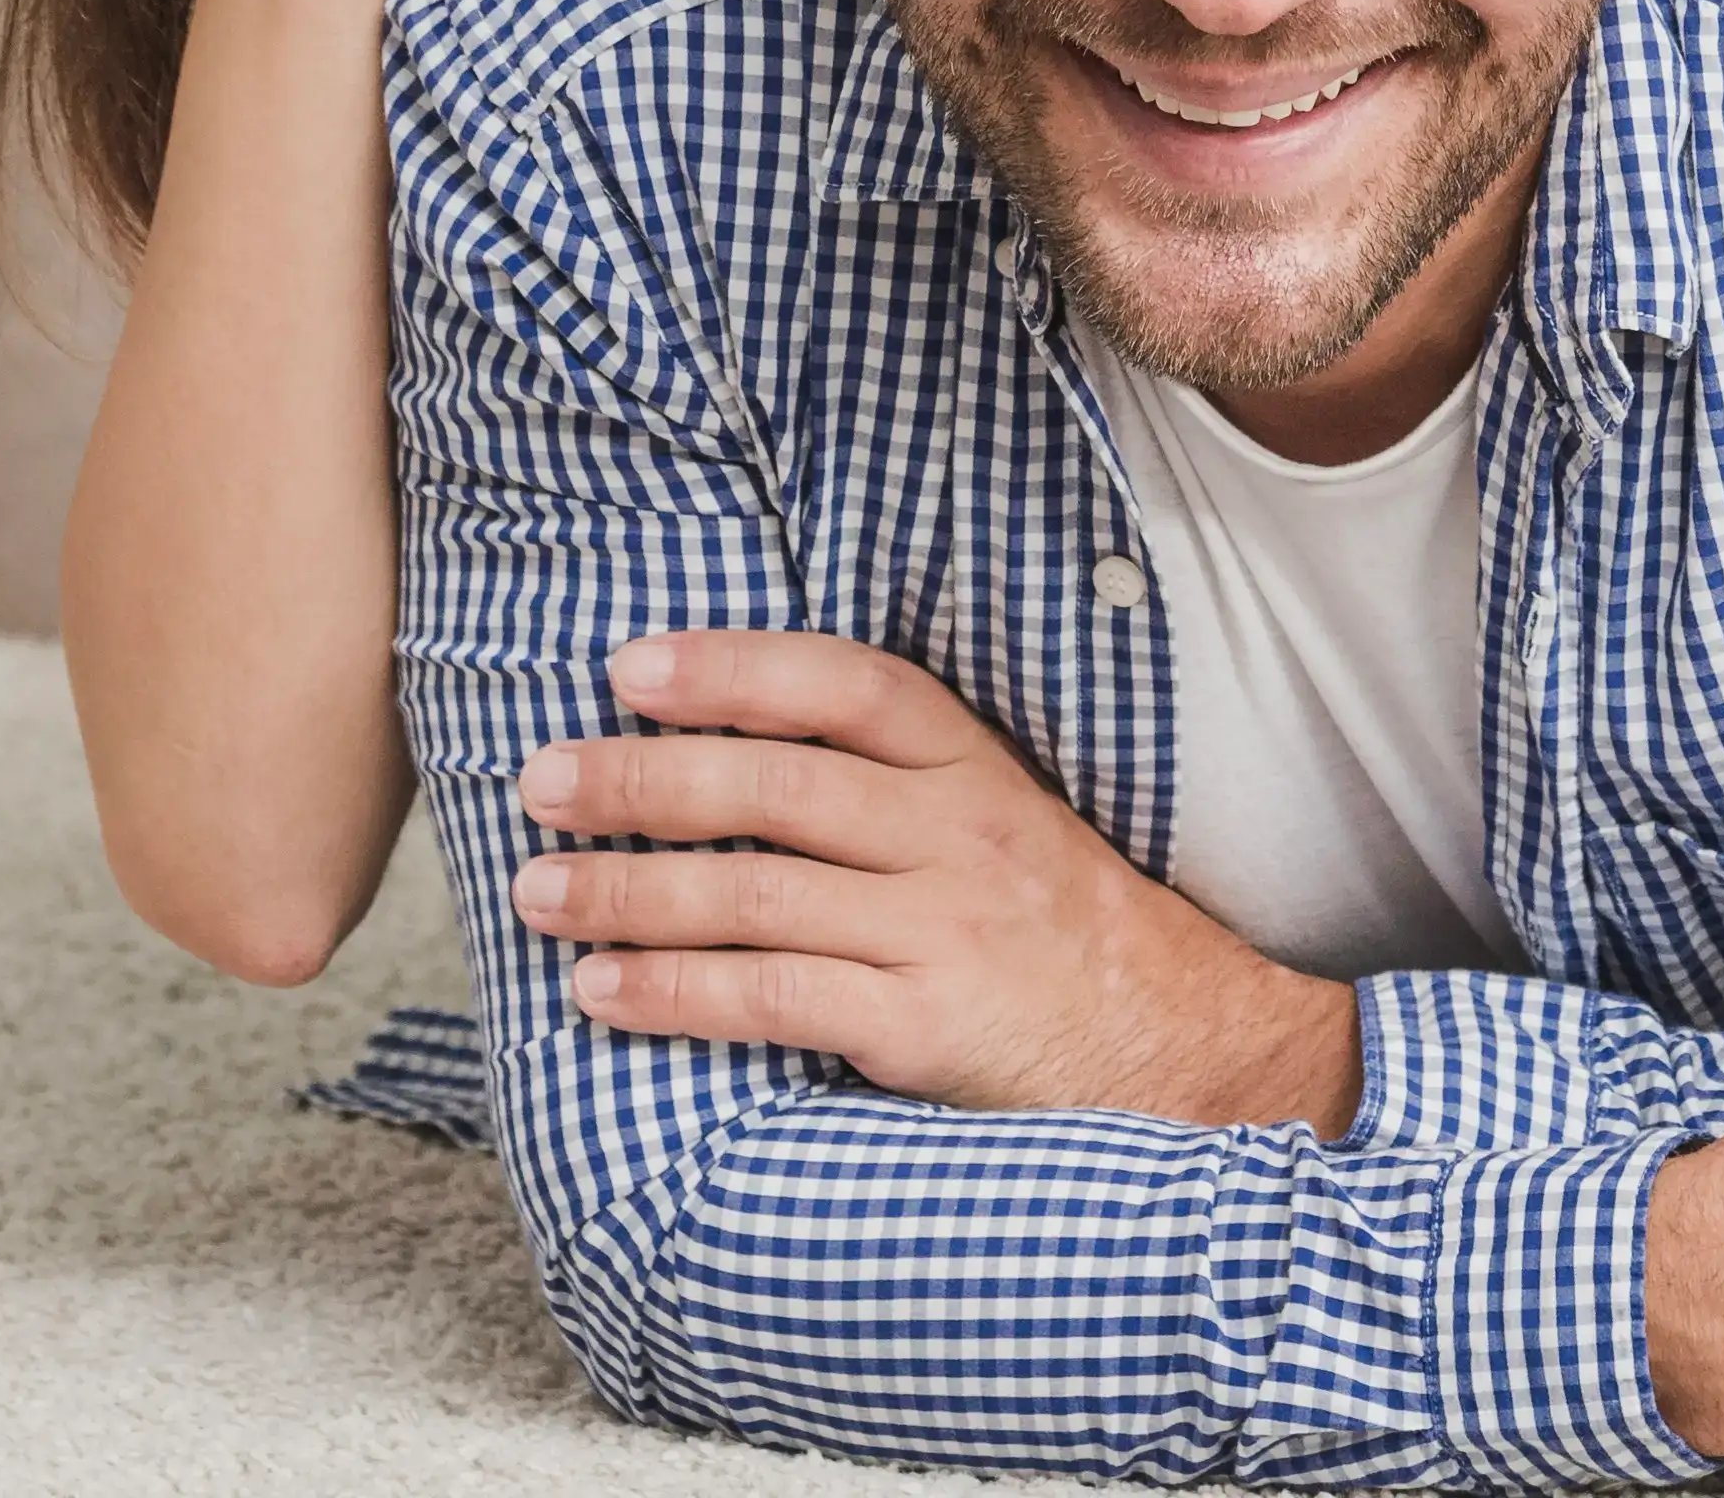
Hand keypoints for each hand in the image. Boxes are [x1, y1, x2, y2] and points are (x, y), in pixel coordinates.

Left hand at [508, 629, 1358, 1131]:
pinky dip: (675, 991)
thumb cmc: (1062, 938)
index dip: (734, 666)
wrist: (1185, 1056)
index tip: (628, 665)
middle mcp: (960, 836)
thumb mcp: (1003, 825)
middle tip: (543, 779)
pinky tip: (602, 990)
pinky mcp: (926, 1027)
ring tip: (538, 891)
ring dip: (631, 889)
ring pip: (759, 892)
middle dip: (645, 778)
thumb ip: (891, 787)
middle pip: (781, 783)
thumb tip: (720, 753)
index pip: (848, 686)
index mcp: (976, 770)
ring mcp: (946, 931)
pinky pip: (775, 998)